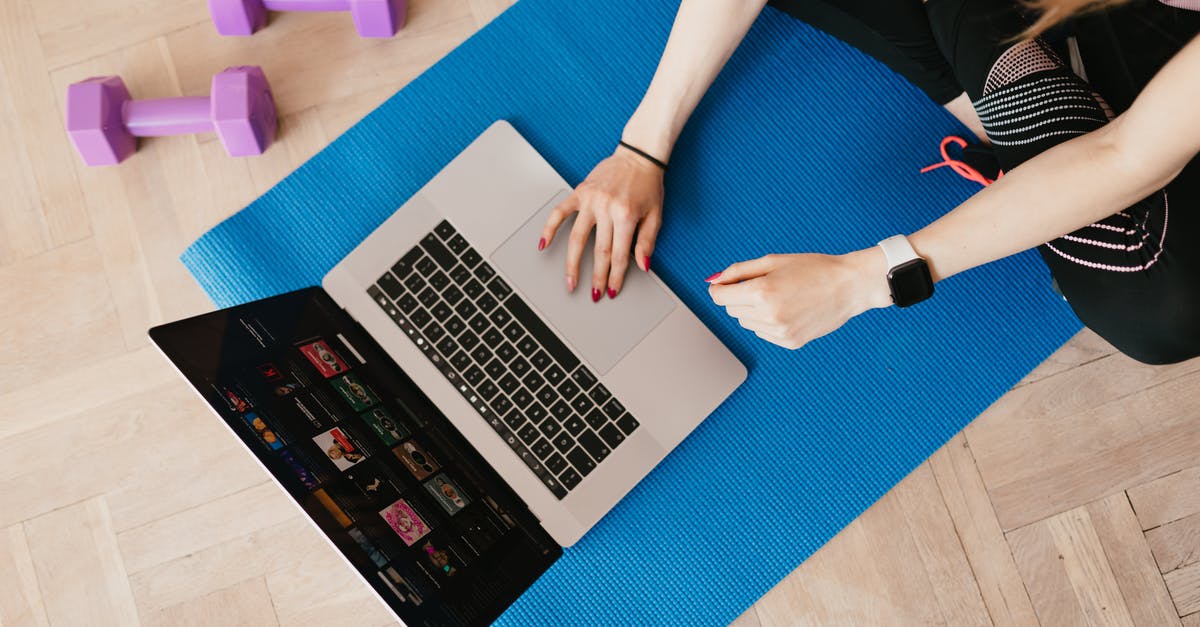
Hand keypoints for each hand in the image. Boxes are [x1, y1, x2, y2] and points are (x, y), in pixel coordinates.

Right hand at [539, 146, 664, 300]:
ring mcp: (590, 200)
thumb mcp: (656, 214)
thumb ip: (647, 241)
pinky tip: (543, 244)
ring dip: (573, 263)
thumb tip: (642, 265)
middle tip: (594, 294)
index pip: (620, 255)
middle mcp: (607, 208)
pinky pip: (560, 212)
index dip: (616, 276)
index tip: (612, 290)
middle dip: (597, 277)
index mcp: (627, 215)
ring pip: (578, 238)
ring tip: (570, 281)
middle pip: (599, 251)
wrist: (639, 155)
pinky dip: (549, 228)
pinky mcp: (579, 192)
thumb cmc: (648, 184)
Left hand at [707, 249, 892, 348]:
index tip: (727, 284)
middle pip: (731, 310)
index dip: (720, 288)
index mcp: (762, 291)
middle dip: (739, 297)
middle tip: (765, 285)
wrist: (849, 287)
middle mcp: (768, 315)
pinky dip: (768, 322)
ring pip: (745, 323)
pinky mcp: (789, 342)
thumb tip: (713, 281)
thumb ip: (739, 271)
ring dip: (753, 310)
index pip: (719, 297)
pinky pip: (762, 333)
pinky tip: (788, 310)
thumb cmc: (814, 269)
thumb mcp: (773, 261)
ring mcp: (779, 332)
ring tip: (780, 297)